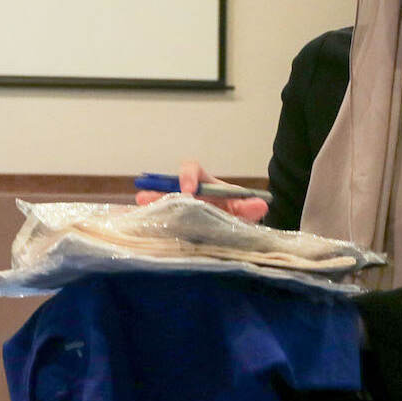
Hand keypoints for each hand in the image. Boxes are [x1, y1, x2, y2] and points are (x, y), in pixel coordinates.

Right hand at [135, 160, 269, 223]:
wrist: (233, 231)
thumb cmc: (236, 213)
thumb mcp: (242, 210)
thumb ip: (249, 207)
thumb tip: (261, 205)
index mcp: (204, 184)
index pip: (192, 169)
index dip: (187, 175)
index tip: (189, 191)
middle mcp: (187, 194)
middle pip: (168, 186)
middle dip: (157, 190)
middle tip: (145, 199)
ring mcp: (178, 208)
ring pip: (160, 203)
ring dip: (149, 204)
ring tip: (139, 208)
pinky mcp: (173, 225)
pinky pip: (160, 221)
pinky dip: (151, 224)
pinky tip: (142, 229)